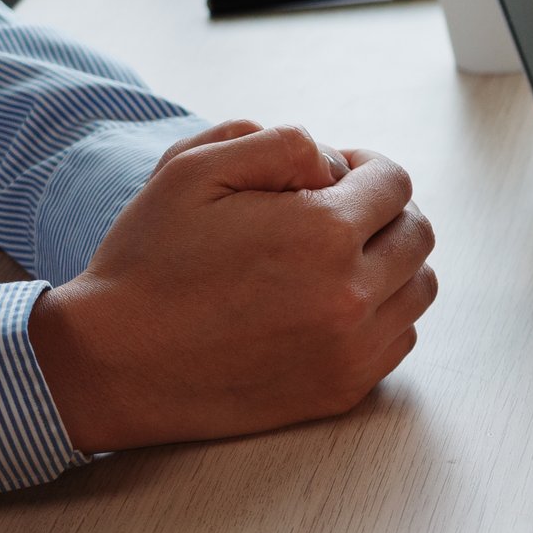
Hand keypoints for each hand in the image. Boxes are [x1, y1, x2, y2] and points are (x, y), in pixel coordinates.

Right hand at [29, 120, 438, 452]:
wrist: (114, 364)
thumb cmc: (149, 260)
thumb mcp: (194, 169)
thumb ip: (280, 143)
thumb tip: (337, 165)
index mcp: (323, 233)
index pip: (395, 183)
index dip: (366, 168)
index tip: (335, 176)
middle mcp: (352, 294)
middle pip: (418, 234)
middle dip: (386, 212)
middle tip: (341, 213)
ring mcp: (353, 348)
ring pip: (419, 288)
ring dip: (393, 263)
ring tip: (342, 258)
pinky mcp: (343, 388)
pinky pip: (400, 337)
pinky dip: (383, 313)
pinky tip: (334, 303)